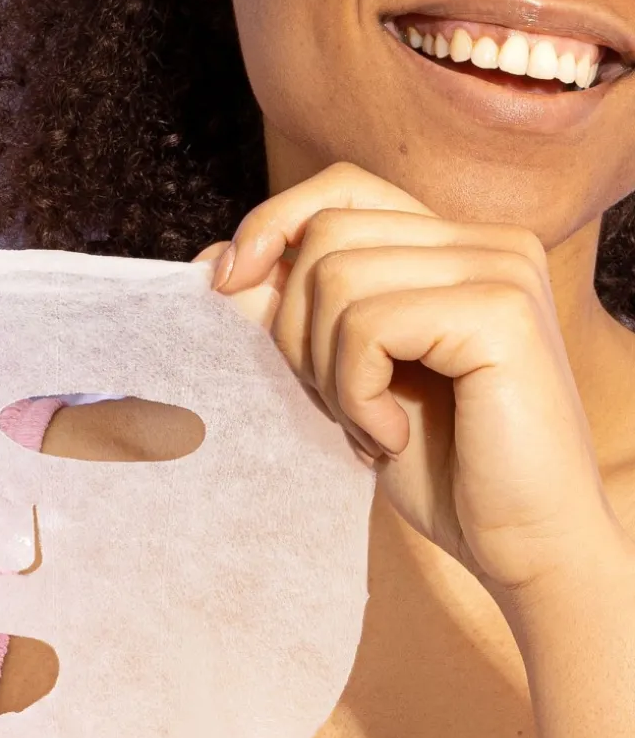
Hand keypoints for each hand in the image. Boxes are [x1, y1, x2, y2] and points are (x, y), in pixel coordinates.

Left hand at [193, 160, 627, 596]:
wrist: (525, 549)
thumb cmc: (442, 471)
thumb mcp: (344, 378)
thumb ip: (292, 312)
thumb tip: (212, 260)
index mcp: (455, 248)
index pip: (343, 188)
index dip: (275, 225)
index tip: (227, 286)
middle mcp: (488, 242)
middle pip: (327, 233)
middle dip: (297, 328)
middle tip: (338, 403)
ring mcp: (500, 269)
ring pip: (336, 277)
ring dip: (329, 371)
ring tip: (371, 426)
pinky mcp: (499, 312)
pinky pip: (368, 325)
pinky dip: (356, 393)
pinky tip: (392, 438)